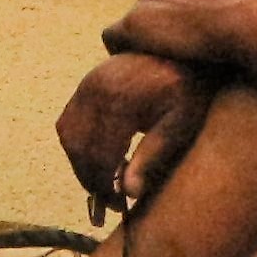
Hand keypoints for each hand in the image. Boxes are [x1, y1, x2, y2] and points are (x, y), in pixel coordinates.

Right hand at [57, 50, 220, 220]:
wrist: (183, 51)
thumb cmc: (189, 90)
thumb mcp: (180, 124)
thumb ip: (152, 156)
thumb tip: (129, 192)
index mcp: (119, 103)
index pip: (100, 155)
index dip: (104, 184)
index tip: (116, 206)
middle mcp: (94, 91)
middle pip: (79, 148)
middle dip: (90, 178)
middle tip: (108, 201)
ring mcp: (86, 85)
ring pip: (68, 136)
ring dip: (80, 163)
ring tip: (102, 181)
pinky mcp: (85, 83)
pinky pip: (68, 120)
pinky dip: (76, 144)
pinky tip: (97, 156)